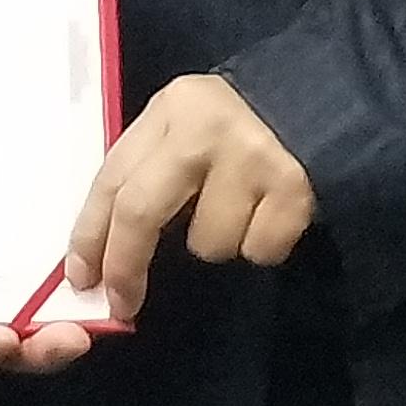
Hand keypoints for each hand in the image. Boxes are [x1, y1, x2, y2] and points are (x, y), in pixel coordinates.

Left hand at [0, 74, 316, 374]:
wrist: (325, 102)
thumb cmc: (239, 126)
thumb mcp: (185, 128)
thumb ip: (148, 174)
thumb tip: (105, 257)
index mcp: (169, 110)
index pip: (112, 178)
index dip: (90, 235)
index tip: (81, 280)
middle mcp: (203, 128)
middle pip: (141, 211)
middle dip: (125, 265)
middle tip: (123, 304)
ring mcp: (250, 157)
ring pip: (207, 244)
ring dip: (216, 243)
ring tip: (238, 210)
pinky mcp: (294, 187)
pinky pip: (258, 250)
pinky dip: (261, 245)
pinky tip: (270, 213)